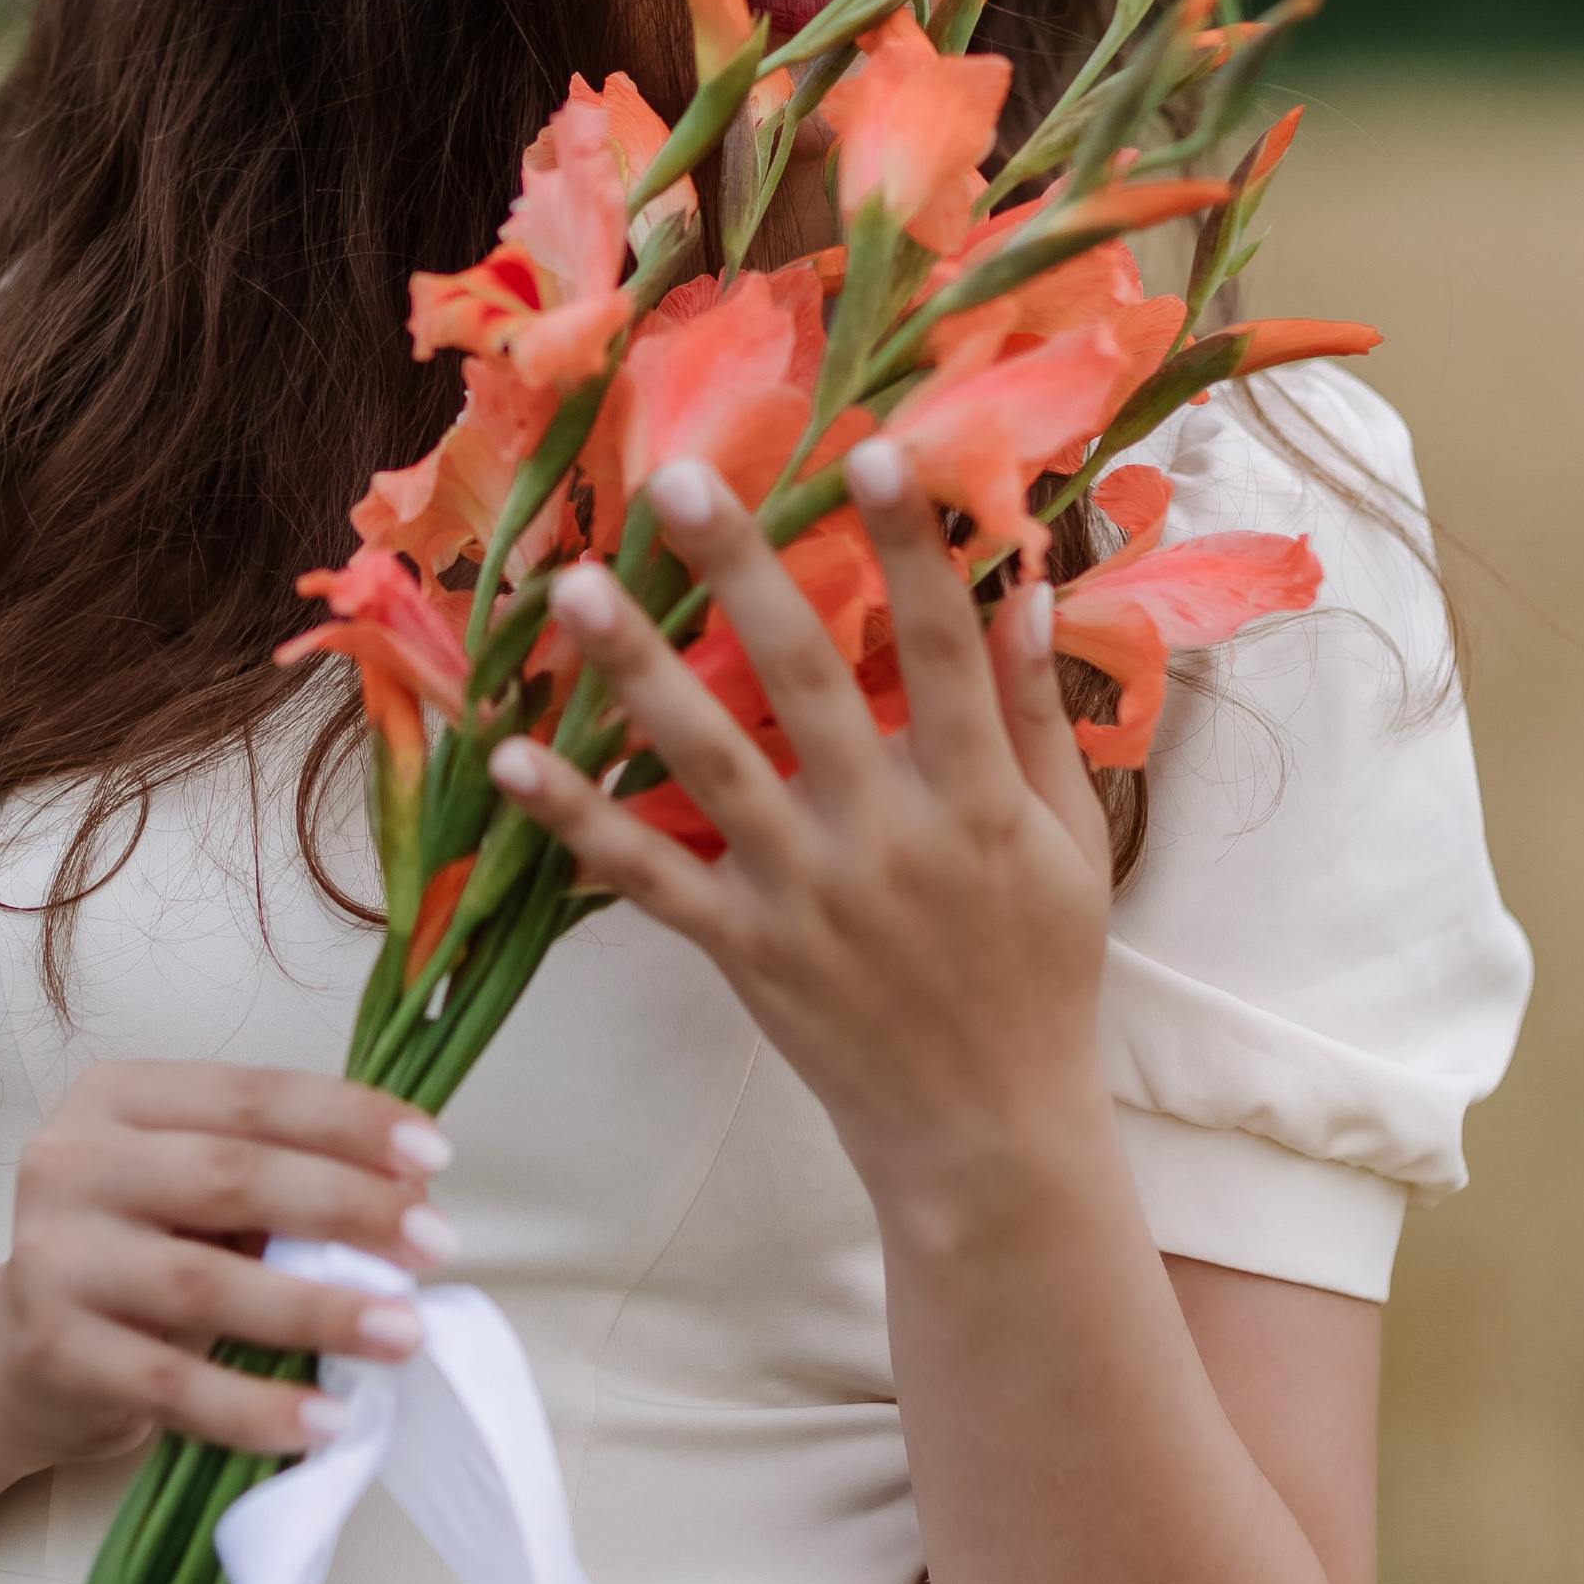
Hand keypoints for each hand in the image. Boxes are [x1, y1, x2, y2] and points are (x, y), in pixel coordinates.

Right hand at [0, 1062, 458, 1466]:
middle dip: (347, 1207)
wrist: (13, 1358)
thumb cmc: (135, 1261)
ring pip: (205, 1283)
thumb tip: (407, 1201)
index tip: (433, 1155)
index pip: (251, 1096)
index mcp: (118, 1099)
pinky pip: (173, 1386)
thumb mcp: (190, 1197)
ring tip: (403, 1333)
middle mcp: (71, 1163)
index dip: (348, 1120)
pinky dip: (256, 1406)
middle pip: (231, 1176)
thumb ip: (276, 1183)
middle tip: (436, 1243)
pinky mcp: (54, 1353)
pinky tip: (322, 1420)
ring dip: (318, 1309)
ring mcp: (54, 1259)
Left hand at [488, 445, 1115, 1219]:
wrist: (988, 1135)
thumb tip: (1028, 588)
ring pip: (708, 764)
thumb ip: (1039, 717)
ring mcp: (805, 894)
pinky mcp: (743, 950)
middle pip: (806, 680)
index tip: (872, 449)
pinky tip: (510, 757)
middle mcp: (886, 835)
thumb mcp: (1073, 844)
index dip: (910, 549)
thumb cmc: (1039, 976)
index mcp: (977, 799)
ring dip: (636, 673)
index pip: (942, 648)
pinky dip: (576, 820)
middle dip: (743, 572)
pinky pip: (646, 876)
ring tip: (571, 589)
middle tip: (679, 480)